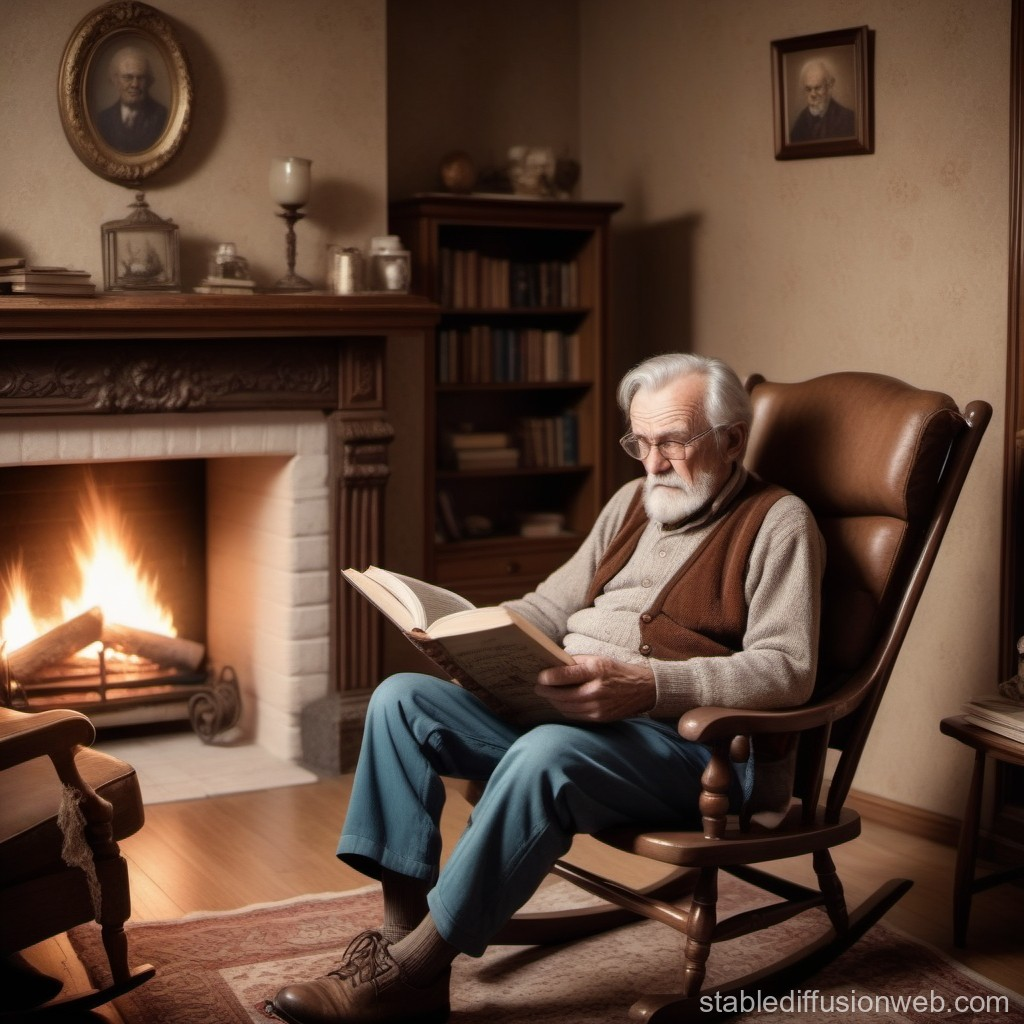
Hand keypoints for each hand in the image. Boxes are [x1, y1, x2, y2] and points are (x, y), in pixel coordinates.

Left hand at [535, 655, 656, 721]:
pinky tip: (561, 703)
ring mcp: (598, 707)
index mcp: (596, 670)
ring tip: (547, 694)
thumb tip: (554, 664)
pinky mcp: (599, 718)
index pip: (565, 675)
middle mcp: (596, 690)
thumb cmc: (618, 671)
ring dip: (554, 701)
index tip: (539, 677)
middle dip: (546, 691)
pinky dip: (565, 709)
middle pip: (562, 695)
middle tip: (538, 687)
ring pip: (566, 707)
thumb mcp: (599, 659)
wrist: (644, 689)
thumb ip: (577, 662)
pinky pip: (575, 715)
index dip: (548, 677)